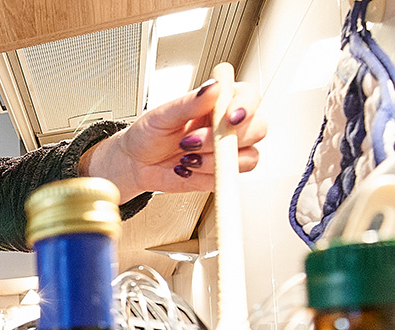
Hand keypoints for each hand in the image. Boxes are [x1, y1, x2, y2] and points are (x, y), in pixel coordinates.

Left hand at [81, 75, 267, 199]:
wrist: (137, 164)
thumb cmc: (148, 134)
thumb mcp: (163, 115)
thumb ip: (189, 103)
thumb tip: (213, 87)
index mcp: (219, 103)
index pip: (249, 97)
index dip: (246, 106)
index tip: (230, 116)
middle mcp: (228, 126)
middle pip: (258, 128)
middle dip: (223, 138)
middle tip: (191, 142)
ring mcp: (228, 151)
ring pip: (249, 156)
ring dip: (214, 160)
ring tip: (185, 157)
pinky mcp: (222, 174)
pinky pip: (229, 177)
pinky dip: (208, 175)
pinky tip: (187, 168)